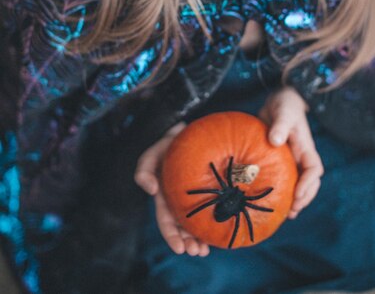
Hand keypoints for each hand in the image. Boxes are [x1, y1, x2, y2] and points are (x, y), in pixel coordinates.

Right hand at [134, 122, 209, 256]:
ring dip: (199, 240)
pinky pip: (211, 210)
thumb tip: (150, 190)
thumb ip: (144, 172)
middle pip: (182, 228)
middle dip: (188, 243)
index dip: (171, 236)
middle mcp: (178, 202)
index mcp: (164, 198)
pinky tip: (218, 233)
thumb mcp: (150, 156)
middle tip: (197, 252)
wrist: (183, 133)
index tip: (179, 249)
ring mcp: (193, 198)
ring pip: (196, 224)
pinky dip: (213, 224)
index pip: (166, 222)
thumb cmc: (165, 146)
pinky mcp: (208, 191)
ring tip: (205, 251)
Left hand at [258, 87, 323, 218]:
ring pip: (299, 184)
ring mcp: (293, 160)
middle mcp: (302, 157)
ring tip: (286, 214)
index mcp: (306, 148)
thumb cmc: (285, 106)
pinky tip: (272, 202)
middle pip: (310, 183)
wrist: (280, 101)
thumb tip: (275, 140)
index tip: (297, 195)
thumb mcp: (283, 113)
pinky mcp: (281, 161)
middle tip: (292, 212)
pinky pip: (285, 179)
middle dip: (304, 198)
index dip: (308, 184)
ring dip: (295, 200)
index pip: (314, 170)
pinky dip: (282, 191)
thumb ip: (280, 125)